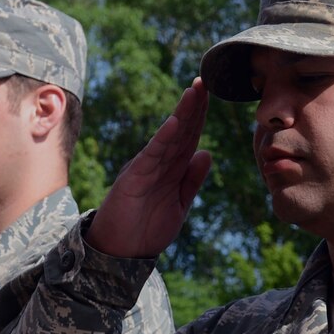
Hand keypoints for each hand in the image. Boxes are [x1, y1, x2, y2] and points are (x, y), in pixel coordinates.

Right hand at [86, 80, 211, 258]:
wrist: (122, 252)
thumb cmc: (148, 229)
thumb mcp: (179, 204)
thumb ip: (191, 180)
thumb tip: (207, 153)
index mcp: (171, 169)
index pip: (189, 137)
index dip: (200, 116)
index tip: (212, 94)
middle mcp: (159, 163)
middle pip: (180, 130)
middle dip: (194, 107)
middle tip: (206, 81)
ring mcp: (146, 168)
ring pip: (168, 137)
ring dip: (182, 114)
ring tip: (194, 92)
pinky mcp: (133, 178)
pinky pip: (151, 156)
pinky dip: (163, 139)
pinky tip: (174, 123)